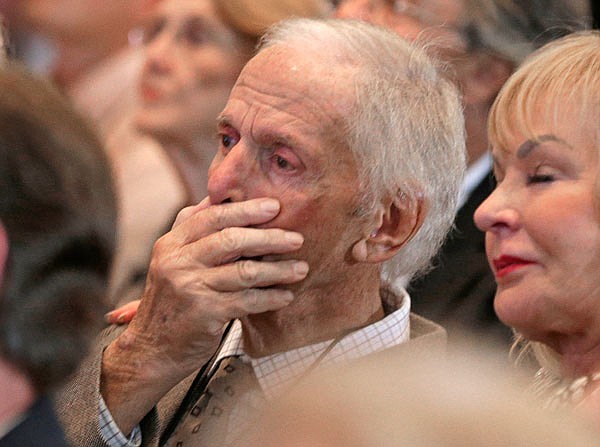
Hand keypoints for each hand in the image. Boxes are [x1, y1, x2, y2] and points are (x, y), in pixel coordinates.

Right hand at [101, 198, 307, 432]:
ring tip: (300, 269)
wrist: (151, 349)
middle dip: (270, 237)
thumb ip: (195, 233)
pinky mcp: (204, 313)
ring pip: (245, 271)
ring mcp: (190, 287)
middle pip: (231, 240)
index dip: (246, 210)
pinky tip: (285, 296)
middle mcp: (178, 262)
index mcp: (171, 243)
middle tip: (296, 239)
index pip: (212, 216)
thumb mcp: (172, 261)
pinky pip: (247, 300)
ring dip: (278, 270)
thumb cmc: (172, 302)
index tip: (274, 207)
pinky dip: (270, 298)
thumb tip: (224, 199)